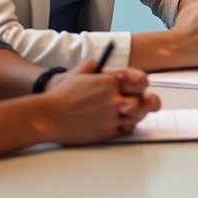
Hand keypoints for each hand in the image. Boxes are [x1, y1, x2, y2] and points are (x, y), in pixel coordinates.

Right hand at [41, 61, 159, 142]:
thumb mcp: (78, 72)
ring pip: (137, 116)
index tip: (139, 85)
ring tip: (132, 112)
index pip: (140, 80)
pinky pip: (125, 130)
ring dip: (137, 114)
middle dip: (148, 101)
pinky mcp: (106, 132)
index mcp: (109, 80)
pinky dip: (126, 127)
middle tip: (148, 101)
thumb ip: (92, 66)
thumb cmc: (61, 96)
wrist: (49, 116)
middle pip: (143, 100)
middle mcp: (114, 98)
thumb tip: (97, 65)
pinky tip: (122, 123)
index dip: (141, 83)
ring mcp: (111, 116)